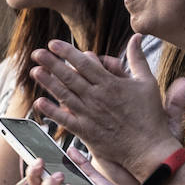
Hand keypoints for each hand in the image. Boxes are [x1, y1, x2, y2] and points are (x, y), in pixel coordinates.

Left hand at [29, 36, 184, 179]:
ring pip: (65, 95)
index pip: (84, 63)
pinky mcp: (87, 132)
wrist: (148, 149)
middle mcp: (97, 97)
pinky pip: (66, 120)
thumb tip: (137, 36)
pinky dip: (52, 111)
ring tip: (35, 71)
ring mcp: (90, 115)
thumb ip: (138, 58)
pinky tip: (40, 102)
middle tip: (37, 52)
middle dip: (51, 63)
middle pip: (70, 76)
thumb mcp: (148, 82)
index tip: (53, 44)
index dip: (67, 52)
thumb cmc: (150, 115)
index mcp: (111, 84)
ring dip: (48, 82)